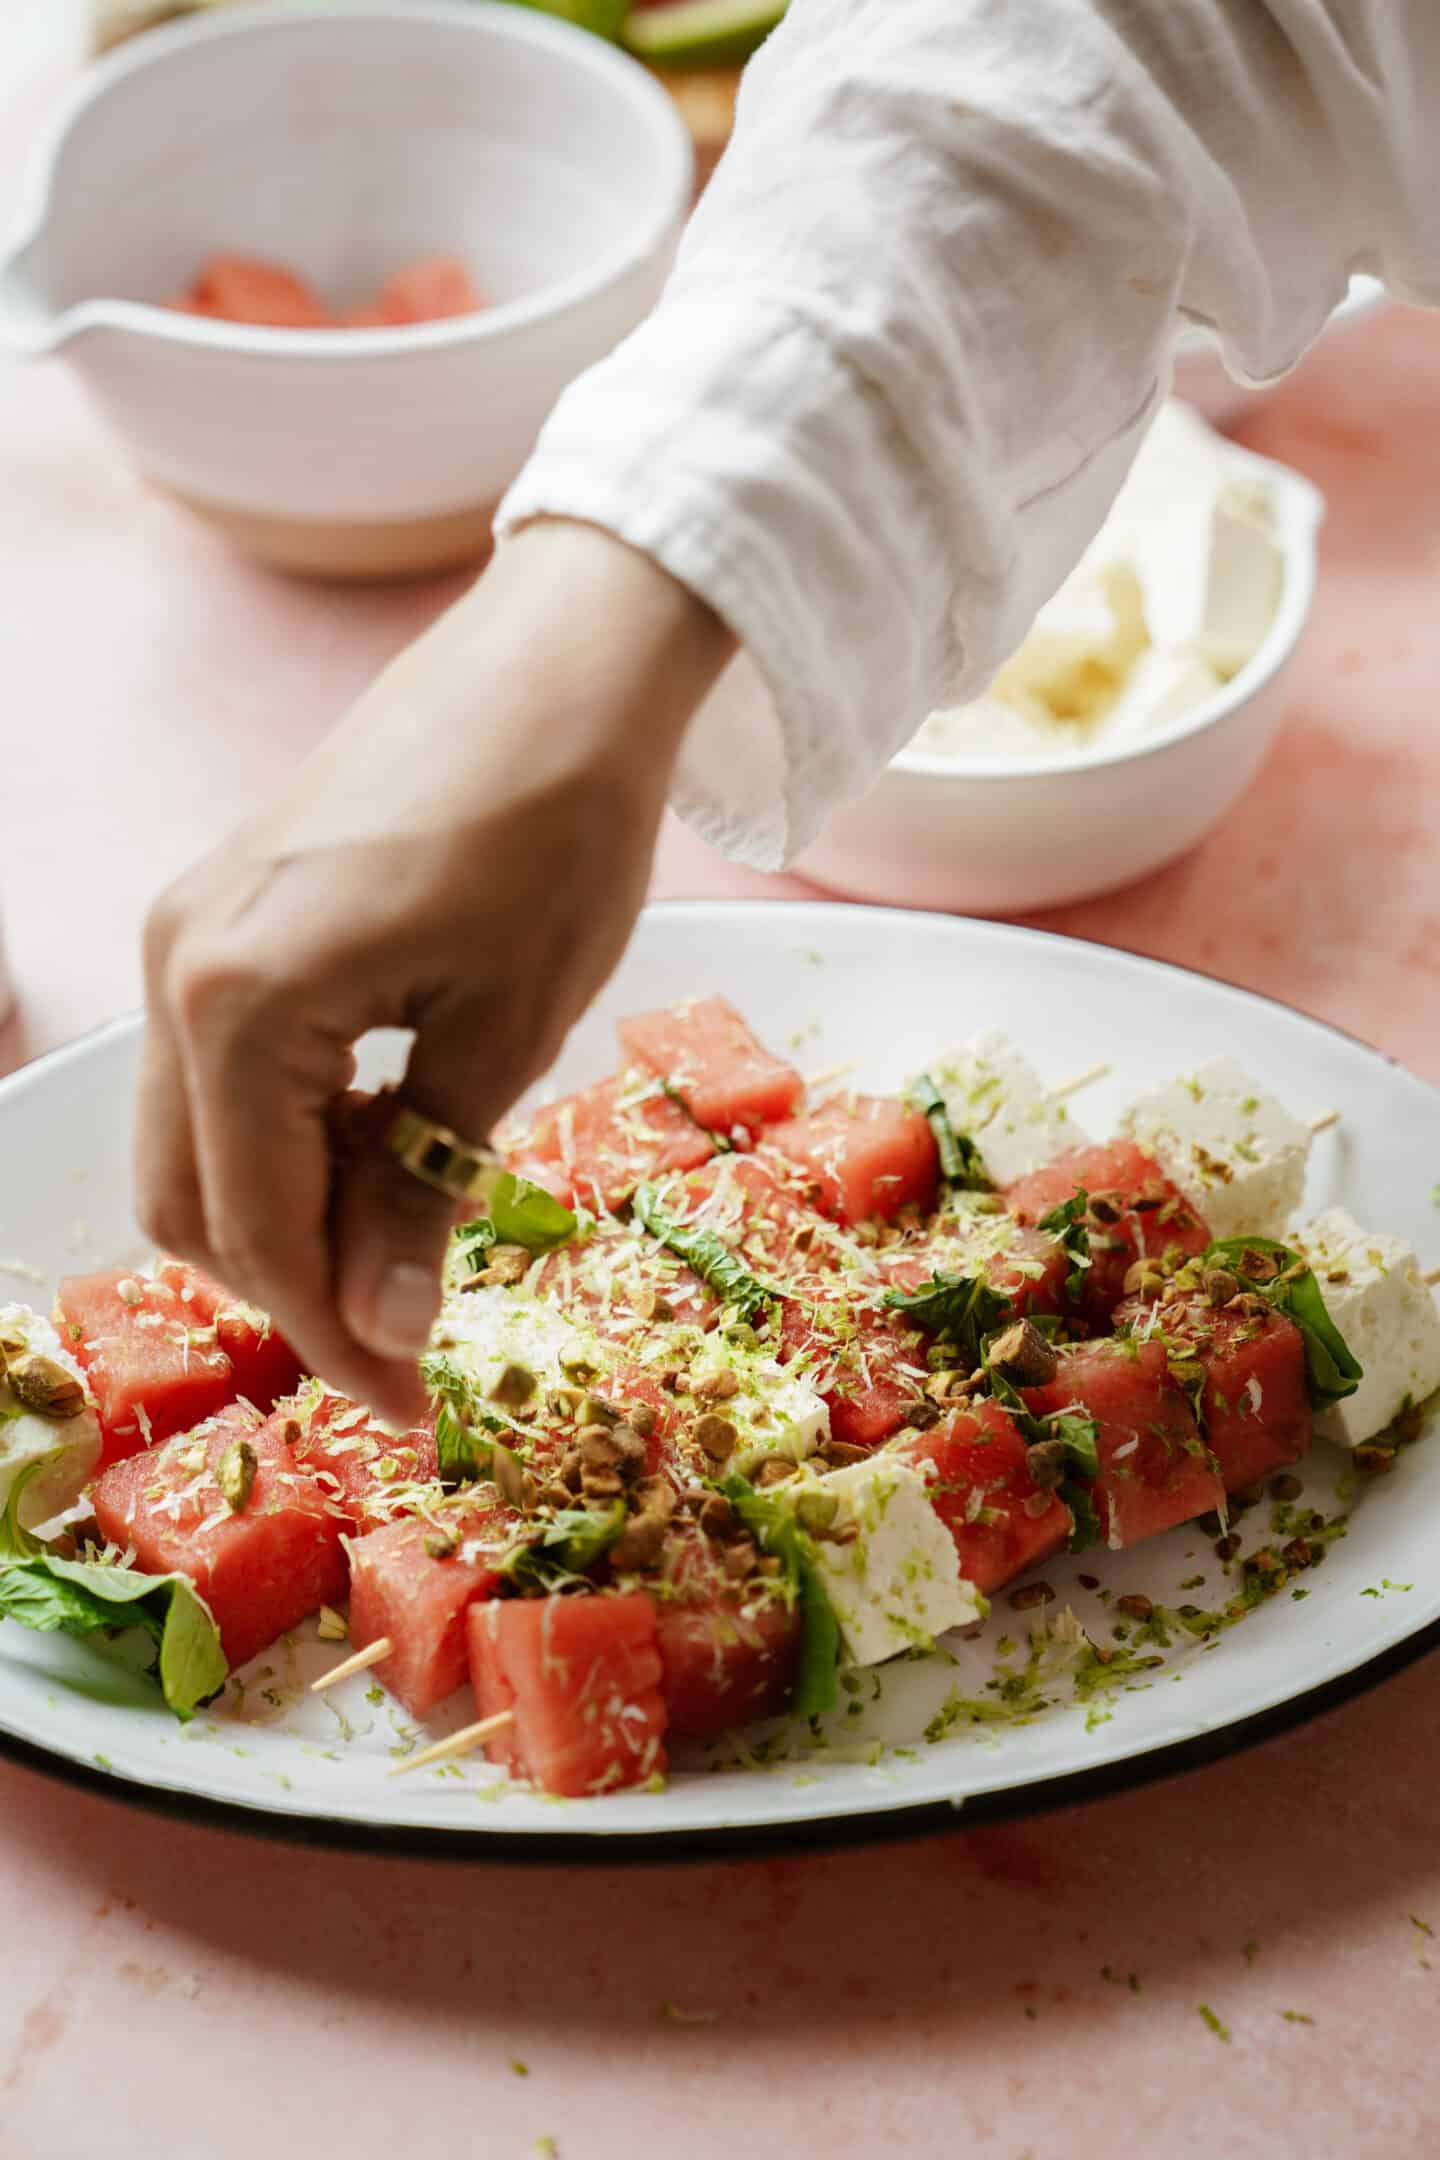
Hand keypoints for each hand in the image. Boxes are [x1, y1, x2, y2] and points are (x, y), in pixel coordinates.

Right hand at [136, 520, 734, 1422]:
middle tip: (412, 1336)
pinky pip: (220, 1068)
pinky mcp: (223, 910)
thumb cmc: (558, 831)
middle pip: (190, 1200)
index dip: (336, 1336)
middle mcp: (176, 967)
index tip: (413, 1405)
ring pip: (195, 1139)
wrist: (565, 660)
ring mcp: (188, 930)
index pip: (258, 1232)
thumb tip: (385, 1328)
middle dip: (296, 1285)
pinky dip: (285, 1133)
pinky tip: (383, 1128)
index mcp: (237, 1003)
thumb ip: (424, 1188)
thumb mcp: (506, 1033)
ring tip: (411, 1225)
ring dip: (288, 1211)